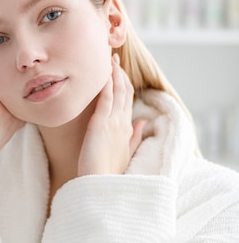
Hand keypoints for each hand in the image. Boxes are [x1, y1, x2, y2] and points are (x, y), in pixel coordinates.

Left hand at [77, 53, 146, 175]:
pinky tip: (103, 73)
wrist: (100, 185)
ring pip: (117, 92)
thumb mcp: (125, 152)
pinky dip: (105, 85)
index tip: (118, 70)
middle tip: (113, 57)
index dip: (124, 83)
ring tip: (109, 59)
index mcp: (127, 128)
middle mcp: (122, 123)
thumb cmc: (107, 172)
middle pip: (124, 92)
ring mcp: (113, 123)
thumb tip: (142, 122)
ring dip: (113, 74)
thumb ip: (134, 136)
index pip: (128, 100)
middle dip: (119, 73)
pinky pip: (105, 100)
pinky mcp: (100, 125)